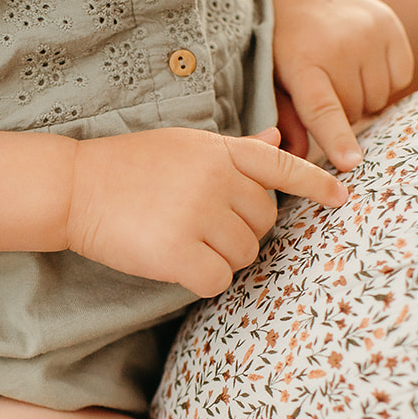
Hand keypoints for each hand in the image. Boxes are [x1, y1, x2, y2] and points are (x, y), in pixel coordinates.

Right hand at [64, 125, 347, 297]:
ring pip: (244, 254)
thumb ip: (235, 150)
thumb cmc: (129, 166)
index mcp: (221, 151)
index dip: (316, 184)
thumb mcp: (185, 146)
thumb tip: (276, 139)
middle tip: (198, 224)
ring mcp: (199, 215)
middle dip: (240, 231)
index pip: (283, 167)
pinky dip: (202, 278)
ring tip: (180, 238)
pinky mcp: (179, 251)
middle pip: (264, 223)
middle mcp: (218, 180)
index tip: (342, 198)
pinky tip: (174, 261)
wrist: (75, 186)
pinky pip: (218, 279)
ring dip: (220, 256)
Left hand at [272, 0, 413, 169]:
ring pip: (379, 99)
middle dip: (342, 113)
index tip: (351, 162)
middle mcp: (339, 45)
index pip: (322, 109)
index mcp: (302, 62)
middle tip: (325, 87)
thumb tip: (296, 159)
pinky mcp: (392, 26)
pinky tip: (364, 63)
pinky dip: (385, 80)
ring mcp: (370, 32)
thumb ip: (286, 118)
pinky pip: (401, 78)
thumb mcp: (274, 80)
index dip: (337, 138)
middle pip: (354, 111)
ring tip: (343, 73)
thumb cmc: (285, 46)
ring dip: (363, 97)